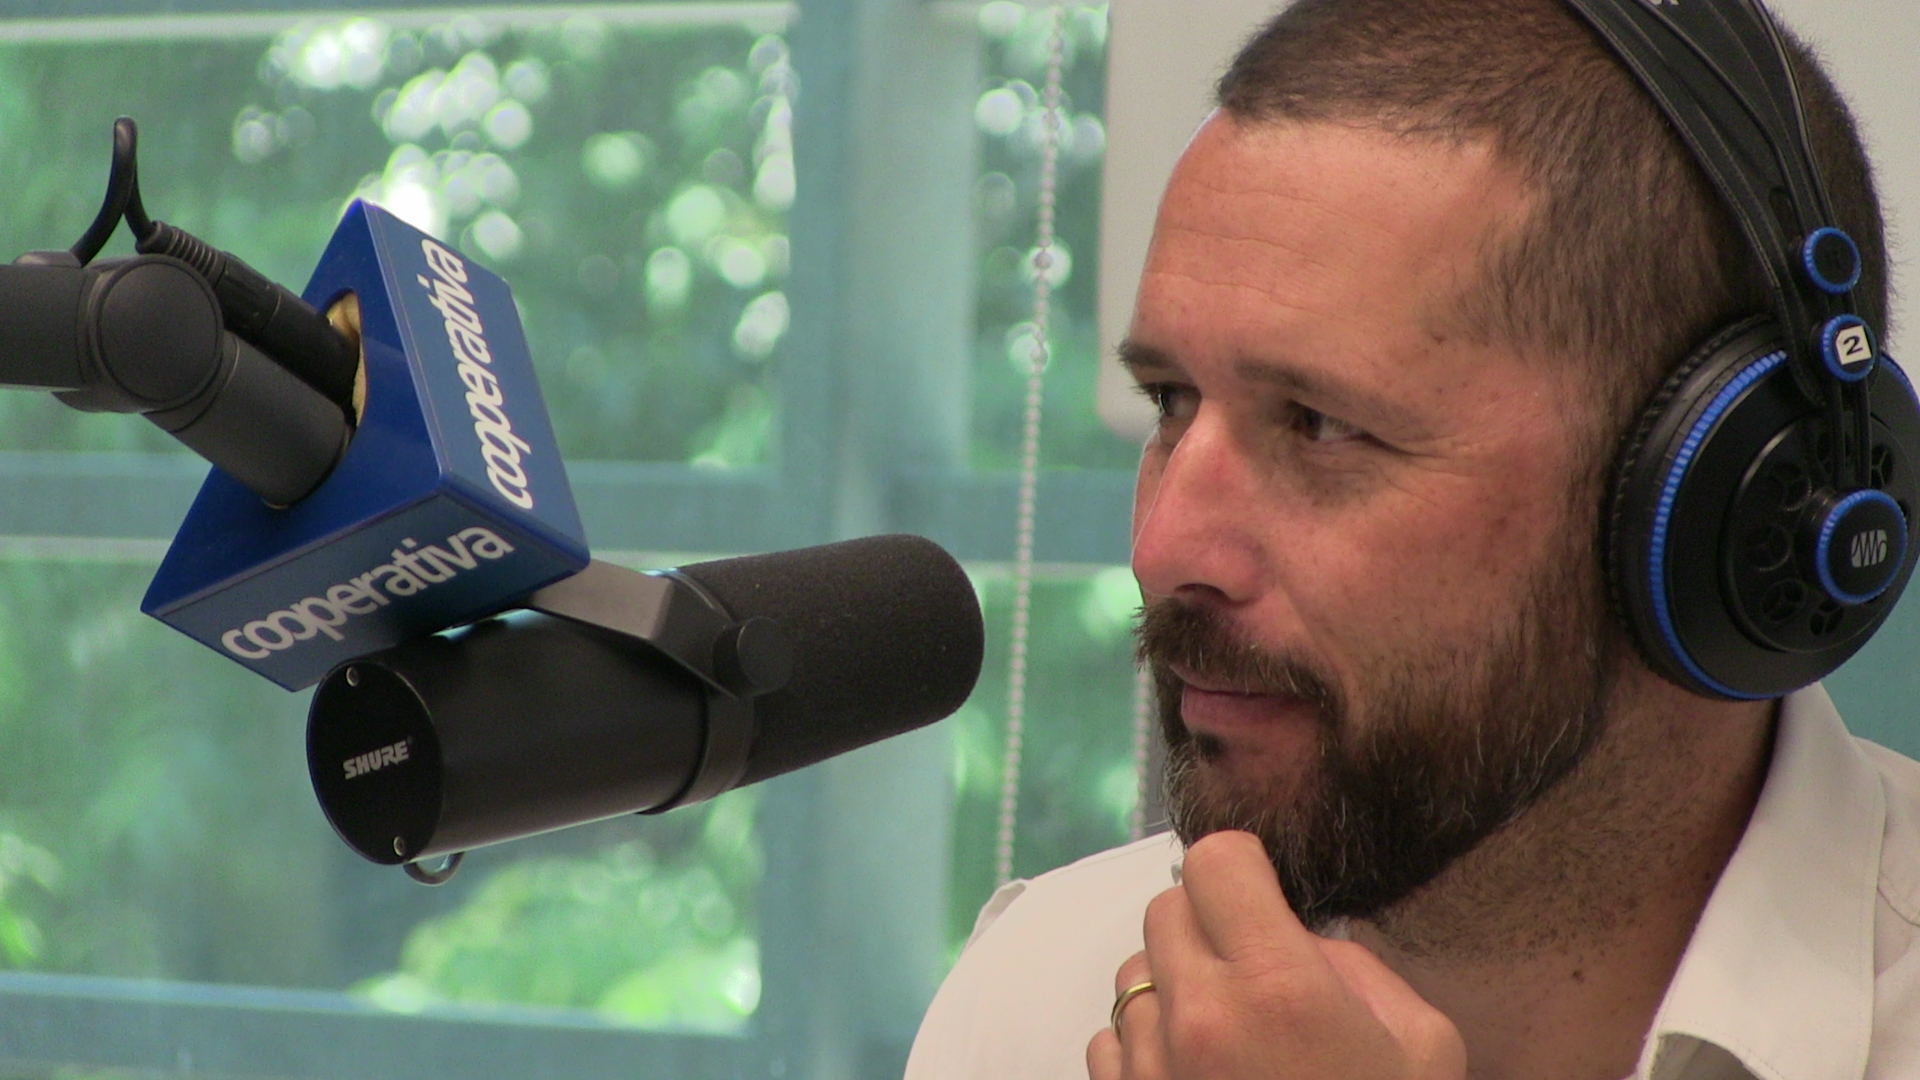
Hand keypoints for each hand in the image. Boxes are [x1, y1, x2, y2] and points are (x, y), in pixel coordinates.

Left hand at [1086, 831, 1464, 1079]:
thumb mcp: (1423, 1047)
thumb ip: (1358, 969)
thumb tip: (1302, 939)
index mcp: (1278, 987)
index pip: (1214, 860)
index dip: (1244, 871)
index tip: (1264, 898)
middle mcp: (1200, 1019)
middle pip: (1164, 909)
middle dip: (1208, 925)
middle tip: (1253, 968)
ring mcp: (1151, 1071)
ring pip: (1132, 976)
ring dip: (1173, 988)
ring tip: (1229, 1036)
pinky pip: (1108, 1043)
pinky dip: (1144, 1047)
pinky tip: (1194, 1077)